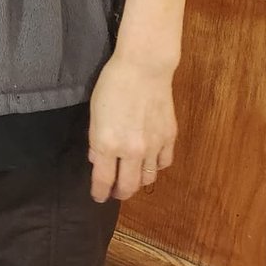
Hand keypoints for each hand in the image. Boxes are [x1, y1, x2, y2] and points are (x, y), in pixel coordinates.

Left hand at [88, 54, 176, 202]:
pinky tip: (151, 161)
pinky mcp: (169, 138)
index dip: (100, 193)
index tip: (98, 196)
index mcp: (108, 144)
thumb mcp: (95, 114)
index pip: (103, 181)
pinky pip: (164, 163)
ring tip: (133, 177)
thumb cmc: (112, 85)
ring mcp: (153, 147)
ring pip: (148, 179)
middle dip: (120, 193)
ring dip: (139, 181)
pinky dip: (156, 167)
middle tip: (116, 192)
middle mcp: (131, 151)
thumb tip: (97, 162)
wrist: (144, 68)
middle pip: (128, 187)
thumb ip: (96, 142)